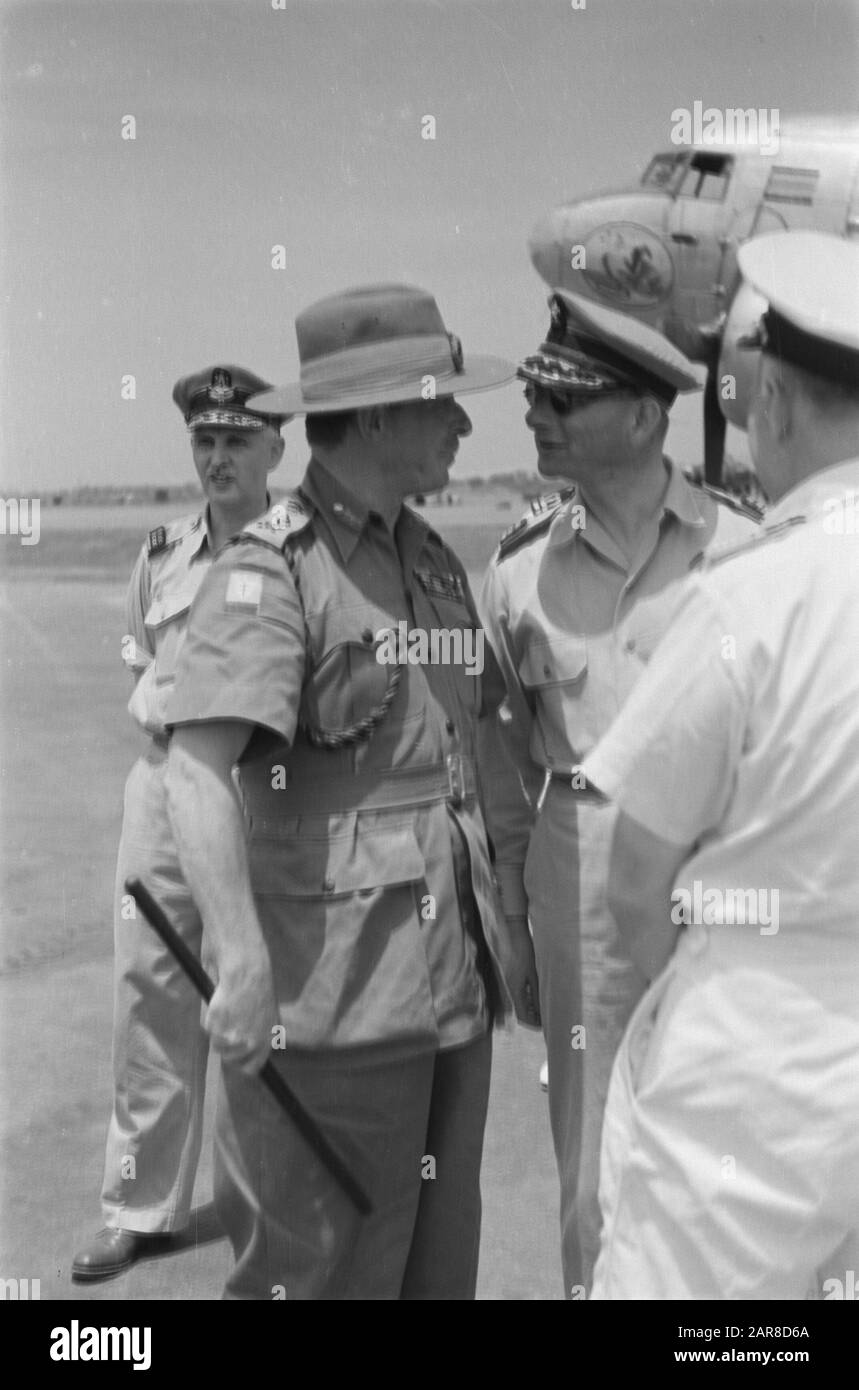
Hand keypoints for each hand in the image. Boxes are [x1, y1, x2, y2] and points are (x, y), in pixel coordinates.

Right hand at [203, 953, 277, 1074]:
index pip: (252, 1067)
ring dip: (215, 1029)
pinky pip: (207, 1028)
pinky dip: (209, 1016)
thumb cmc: (256, 982)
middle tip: (223, 1026)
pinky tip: (218, 1001)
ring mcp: (235, 1038)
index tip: (233, 1054)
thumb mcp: (264, 1010)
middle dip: (224, 1046)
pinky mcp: (218, 1029)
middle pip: (230, 1060)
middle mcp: (253, 1042)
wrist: (246, 969)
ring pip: (216, 1045)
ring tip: (223, 1008)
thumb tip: (241, 1044)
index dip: (240, 1062)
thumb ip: (255, 1029)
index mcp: (269, 1037)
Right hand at [502, 915, 541, 1029]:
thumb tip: (542, 1010)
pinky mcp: (509, 975)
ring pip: (519, 1002)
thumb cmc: (524, 949)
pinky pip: (518, 993)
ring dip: (531, 1008)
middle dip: (533, 1018)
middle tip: (549, 1018)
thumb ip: (536, 992)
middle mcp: (508, 987)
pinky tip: (538, 993)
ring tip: (546, 1006)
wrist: (512, 930)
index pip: (522, 1016)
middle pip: (519, 1012)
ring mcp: (507, 981)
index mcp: (514, 989)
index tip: (547, 1025)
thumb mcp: (534, 972)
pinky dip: (528, 998)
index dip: (535, 1024)